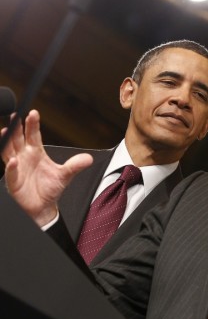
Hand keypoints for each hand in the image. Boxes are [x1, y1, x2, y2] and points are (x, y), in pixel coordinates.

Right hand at [1, 110, 92, 225]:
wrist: (43, 206)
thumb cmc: (51, 188)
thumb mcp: (65, 175)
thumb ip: (75, 166)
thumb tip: (88, 158)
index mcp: (36, 152)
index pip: (33, 135)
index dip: (32, 124)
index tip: (33, 112)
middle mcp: (24, 157)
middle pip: (18, 138)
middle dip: (16, 126)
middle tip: (15, 114)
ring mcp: (17, 167)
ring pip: (9, 151)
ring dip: (7, 141)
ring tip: (6, 130)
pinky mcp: (14, 181)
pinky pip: (11, 172)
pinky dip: (12, 166)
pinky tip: (14, 161)